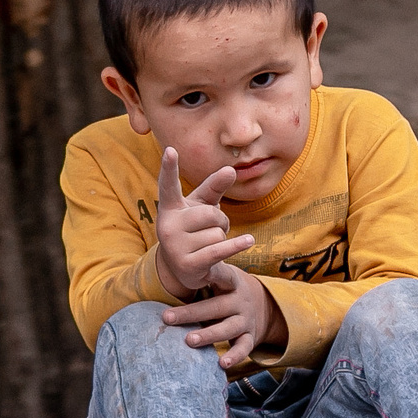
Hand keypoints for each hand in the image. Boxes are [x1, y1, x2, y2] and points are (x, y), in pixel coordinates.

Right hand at [154, 146, 251, 300]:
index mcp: (170, 208)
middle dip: (220, 221)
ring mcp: (175, 247)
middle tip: (210, 230)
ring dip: (222, 238)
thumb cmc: (193, 229)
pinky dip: (236, 246)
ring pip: (218, 233)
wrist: (181, 268)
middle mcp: (168, 226)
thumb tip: (231, 170)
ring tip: (208, 246)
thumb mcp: (201, 206)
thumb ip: (215, 187)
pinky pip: (220, 249)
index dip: (169, 168)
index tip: (170, 150)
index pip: (168, 185)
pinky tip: (249, 241)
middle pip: (211, 214)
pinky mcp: (188, 265)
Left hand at [160, 264, 285, 369]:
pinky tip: (222, 364)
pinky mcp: (250, 337)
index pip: (221, 275)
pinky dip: (235, 357)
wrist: (261, 302)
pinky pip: (244, 348)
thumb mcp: (221, 275)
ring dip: (209, 335)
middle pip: (216, 307)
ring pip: (228, 328)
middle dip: (191, 313)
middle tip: (167, 317)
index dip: (210, 273)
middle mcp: (239, 301)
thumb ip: (204, 273)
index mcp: (231, 282)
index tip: (192, 272)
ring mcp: (246, 320)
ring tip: (190, 340)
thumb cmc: (227, 288)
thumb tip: (175, 261)